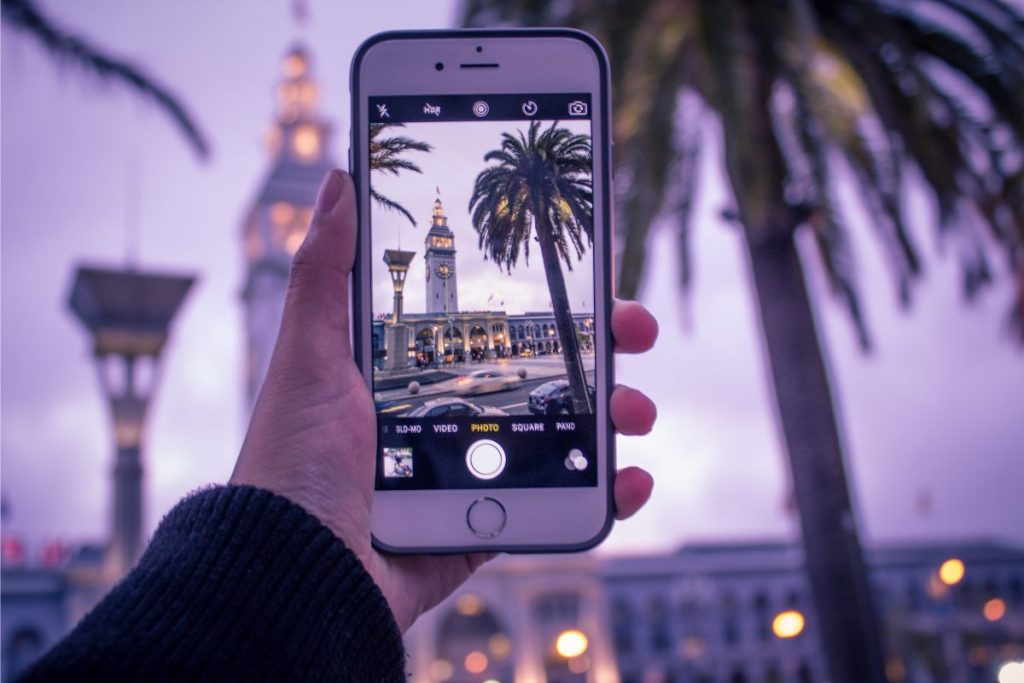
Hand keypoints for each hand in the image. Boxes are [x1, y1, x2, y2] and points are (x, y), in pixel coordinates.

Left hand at [231, 170, 658, 631]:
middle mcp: (449, 417)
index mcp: (413, 372)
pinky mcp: (486, 525)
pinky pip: (558, 503)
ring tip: (636, 412)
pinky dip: (606, 492)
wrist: (295, 576)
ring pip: (564, 434)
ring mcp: (474, 473)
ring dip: (615, 415)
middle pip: (543, 371)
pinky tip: (631, 478)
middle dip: (601, 347)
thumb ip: (326, 272)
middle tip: (635, 330)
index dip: (546, 297)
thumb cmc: (294, 462)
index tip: (590, 272)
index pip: (495, 320)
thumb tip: (338, 179)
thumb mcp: (310, 354)